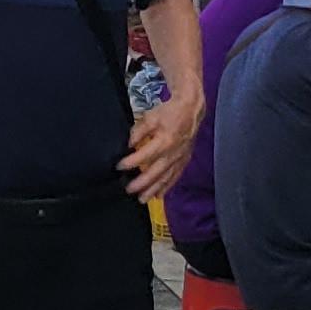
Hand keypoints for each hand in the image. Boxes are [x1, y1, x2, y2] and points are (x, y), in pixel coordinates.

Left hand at [123, 85, 203, 202]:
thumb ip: (138, 132)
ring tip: (142, 199)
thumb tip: (128, 145)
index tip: (119, 167)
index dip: (131, 162)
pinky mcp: (184, 161)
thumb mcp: (150, 117)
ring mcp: (180, 159)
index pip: (144, 155)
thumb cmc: (169, 112)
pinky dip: (167, 187)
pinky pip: (175, 177)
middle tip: (129, 190)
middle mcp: (173, 153)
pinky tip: (159, 195)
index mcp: (164, 140)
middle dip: (142, 183)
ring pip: (165, 178)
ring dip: (153, 190)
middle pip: (155, 172)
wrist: (191, 110)